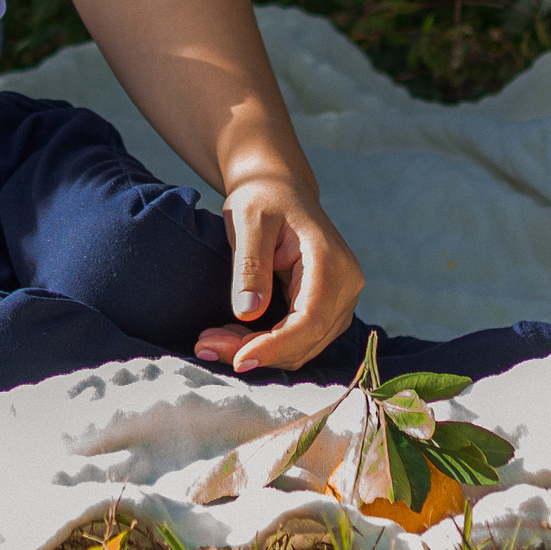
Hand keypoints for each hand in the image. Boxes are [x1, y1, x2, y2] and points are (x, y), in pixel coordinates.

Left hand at [190, 177, 364, 375]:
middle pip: (306, 339)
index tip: (237, 360)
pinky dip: (266, 344)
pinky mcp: (327, 308)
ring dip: (258, 351)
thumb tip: (248, 313)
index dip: (276, 345)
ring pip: (303, 346)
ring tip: (211, 340)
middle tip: (204, 346)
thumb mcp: (249, 222)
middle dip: (256, 351)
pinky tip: (232, 335)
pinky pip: (300, 338)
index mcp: (330, 261)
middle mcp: (346, 285)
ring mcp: (341, 299)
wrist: (279, 189)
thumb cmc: (263, 197)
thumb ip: (250, 266)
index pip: (311, 318)